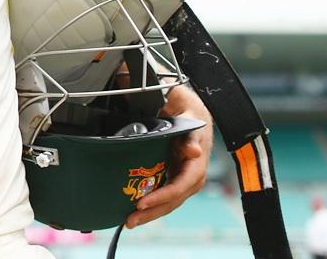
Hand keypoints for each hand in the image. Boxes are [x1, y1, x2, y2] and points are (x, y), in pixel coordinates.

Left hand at [125, 85, 211, 228]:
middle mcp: (193, 169)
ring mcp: (184, 174)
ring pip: (170, 200)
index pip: (184, 182)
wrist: (190, 106)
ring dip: (151, 213)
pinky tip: (134, 212)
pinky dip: (152, 205)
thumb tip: (193, 152)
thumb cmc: (185, 105)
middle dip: (154, 211)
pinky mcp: (175, 175)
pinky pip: (165, 194)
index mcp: (197, 153)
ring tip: (129, 222)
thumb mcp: (185, 107)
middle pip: (176, 198)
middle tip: (131, 219)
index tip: (144, 201)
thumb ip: (187, 128)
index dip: (165, 194)